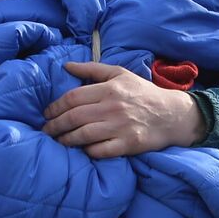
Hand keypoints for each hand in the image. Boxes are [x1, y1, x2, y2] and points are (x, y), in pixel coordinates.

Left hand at [42, 61, 204, 157]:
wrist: (172, 114)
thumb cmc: (143, 93)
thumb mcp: (120, 74)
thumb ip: (92, 69)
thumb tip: (67, 66)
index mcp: (109, 89)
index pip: (72, 98)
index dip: (55, 107)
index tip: (47, 113)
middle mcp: (113, 107)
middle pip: (74, 117)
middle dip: (55, 125)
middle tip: (47, 130)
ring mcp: (120, 127)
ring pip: (83, 135)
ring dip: (66, 140)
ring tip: (58, 141)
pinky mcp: (128, 144)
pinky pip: (100, 151)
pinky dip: (87, 151)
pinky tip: (81, 150)